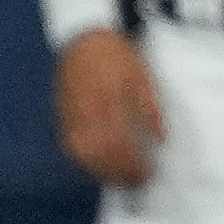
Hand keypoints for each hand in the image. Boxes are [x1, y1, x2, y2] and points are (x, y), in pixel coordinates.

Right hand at [55, 26, 163, 188]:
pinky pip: (72, 148)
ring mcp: (71, 118)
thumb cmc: (117, 56)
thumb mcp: (142, 77)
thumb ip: (150, 108)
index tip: (149, 173)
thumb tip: (160, 139)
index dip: (134, 163)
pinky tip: (101, 166)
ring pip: (84, 156)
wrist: (83, 39)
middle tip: (138, 184)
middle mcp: (87, 113)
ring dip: (103, 172)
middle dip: (120, 173)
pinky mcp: (63, 118)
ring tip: (121, 180)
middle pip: (102, 154)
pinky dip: (87, 162)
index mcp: (109, 101)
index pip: (121, 144)